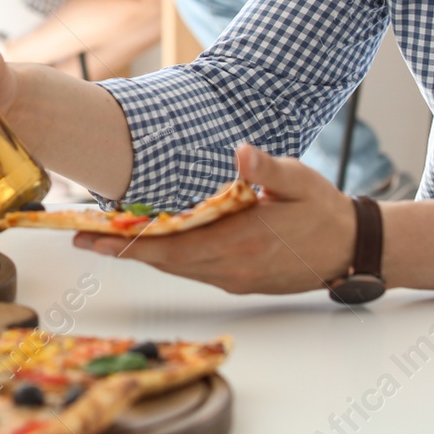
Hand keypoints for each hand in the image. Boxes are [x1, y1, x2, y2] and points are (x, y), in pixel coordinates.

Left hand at [71, 144, 354, 294]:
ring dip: (142, 253)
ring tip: (105, 236)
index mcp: (238, 243)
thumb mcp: (301, 181)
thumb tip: (243, 154)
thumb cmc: (323, 210)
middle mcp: (229, 267)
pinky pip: (192, 268)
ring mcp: (233, 278)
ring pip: (176, 267)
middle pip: (163, 261)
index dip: (127, 243)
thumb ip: (269, 169)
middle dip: (121, 249)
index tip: (91, 237)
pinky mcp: (238, 280)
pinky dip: (167, 256)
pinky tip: (152, 240)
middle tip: (81, 236)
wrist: (352, 248)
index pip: (169, 247)